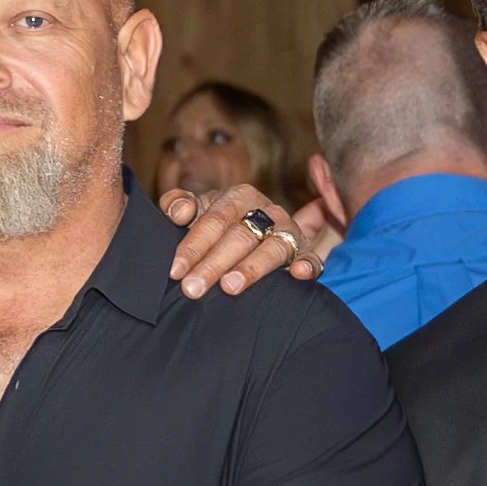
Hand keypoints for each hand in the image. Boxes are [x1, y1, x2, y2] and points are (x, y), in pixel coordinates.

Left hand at [148, 183, 309, 300]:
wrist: (257, 231)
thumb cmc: (219, 224)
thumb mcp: (198, 210)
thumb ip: (178, 204)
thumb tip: (178, 212)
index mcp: (238, 197)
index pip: (214, 220)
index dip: (194, 245)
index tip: (175, 270)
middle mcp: (266, 212)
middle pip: (239, 237)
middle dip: (213, 264)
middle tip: (193, 288)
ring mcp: (288, 232)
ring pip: (271, 249)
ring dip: (251, 268)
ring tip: (230, 287)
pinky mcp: (305, 253)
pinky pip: (311, 259)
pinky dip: (307, 266)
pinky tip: (298, 274)